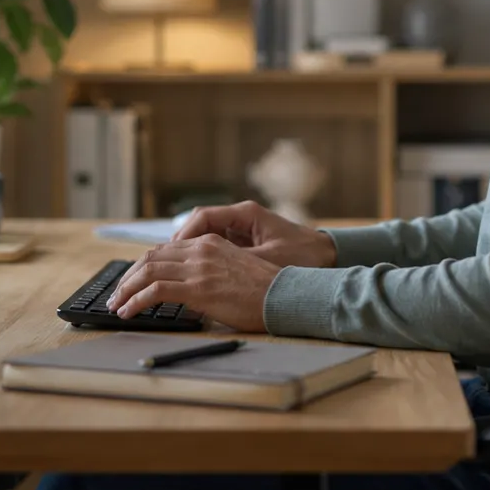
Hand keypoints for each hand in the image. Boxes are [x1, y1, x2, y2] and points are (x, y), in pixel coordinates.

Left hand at [106, 234, 279, 331]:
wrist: (286, 295)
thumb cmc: (267, 290)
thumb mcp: (235, 271)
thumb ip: (211, 273)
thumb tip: (189, 293)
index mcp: (210, 243)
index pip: (165, 249)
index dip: (143, 265)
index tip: (132, 280)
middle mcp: (201, 250)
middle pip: (151, 257)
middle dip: (128, 276)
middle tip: (117, 293)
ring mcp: (199, 268)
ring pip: (147, 271)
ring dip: (126, 289)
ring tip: (116, 304)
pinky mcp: (198, 288)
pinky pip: (155, 291)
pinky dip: (135, 300)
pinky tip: (128, 311)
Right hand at [172, 200, 336, 268]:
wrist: (329, 256)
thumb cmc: (303, 256)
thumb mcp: (268, 260)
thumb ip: (237, 262)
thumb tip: (206, 272)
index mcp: (245, 214)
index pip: (203, 217)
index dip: (184, 235)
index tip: (171, 252)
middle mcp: (241, 217)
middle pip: (199, 225)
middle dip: (179, 245)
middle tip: (161, 264)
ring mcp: (242, 229)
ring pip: (204, 236)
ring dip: (189, 252)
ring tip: (171, 271)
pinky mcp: (245, 242)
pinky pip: (216, 246)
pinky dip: (203, 259)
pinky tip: (193, 275)